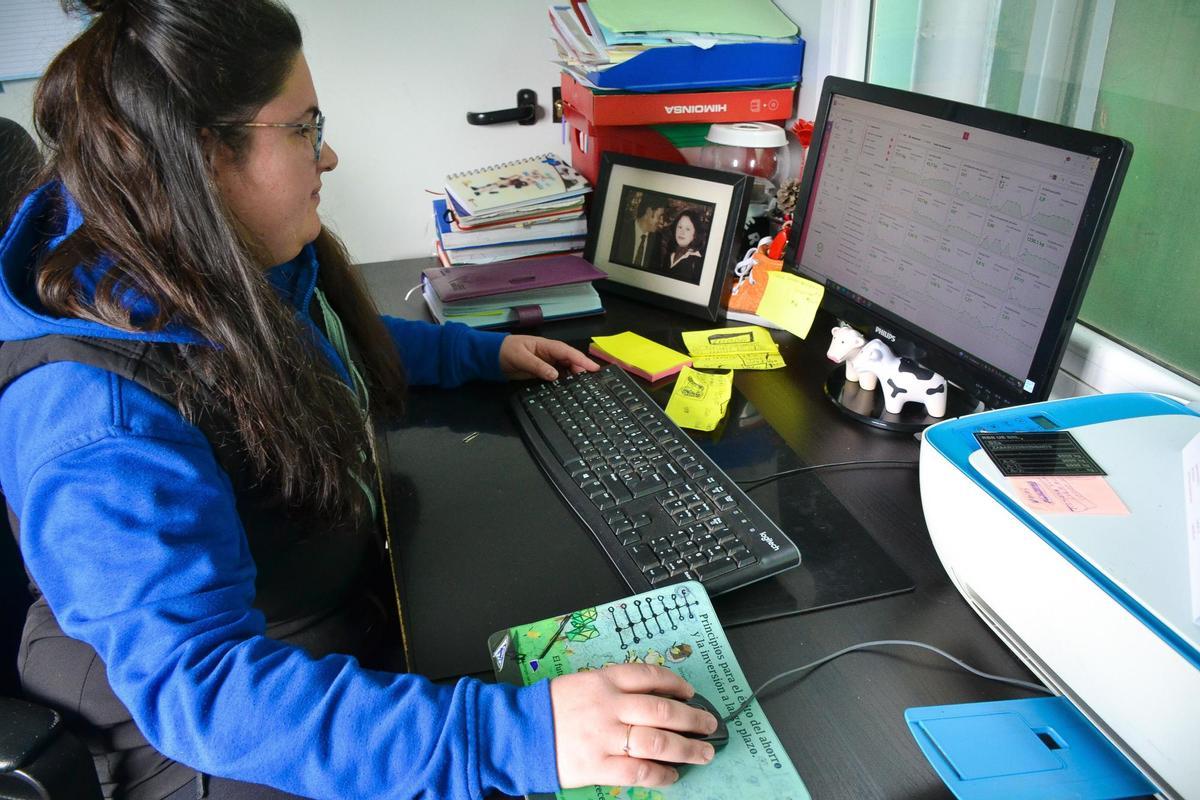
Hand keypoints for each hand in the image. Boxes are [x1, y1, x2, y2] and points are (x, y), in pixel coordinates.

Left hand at [499, 335, 598, 381]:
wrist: (491, 357)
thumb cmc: (505, 351)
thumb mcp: (521, 358)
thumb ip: (538, 366)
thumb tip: (555, 375)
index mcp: (545, 346)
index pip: (567, 352)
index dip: (581, 360)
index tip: (593, 368)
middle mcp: (549, 354)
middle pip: (570, 360)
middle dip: (581, 369)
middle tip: (591, 381)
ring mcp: (546, 363)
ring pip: (565, 368)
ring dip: (574, 376)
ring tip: (584, 386)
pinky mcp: (541, 372)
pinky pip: (557, 376)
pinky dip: (564, 381)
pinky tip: (569, 388)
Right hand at [549, 663, 717, 788]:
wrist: (515, 732)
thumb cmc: (547, 708)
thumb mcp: (580, 683)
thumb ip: (612, 688)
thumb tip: (650, 697)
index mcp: (603, 680)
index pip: (650, 676)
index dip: (676, 684)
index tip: (690, 693)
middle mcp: (609, 706)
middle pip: (663, 710)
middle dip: (693, 718)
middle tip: (709, 724)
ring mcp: (605, 737)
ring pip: (657, 741)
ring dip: (687, 748)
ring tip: (703, 752)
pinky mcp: (598, 766)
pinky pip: (639, 772)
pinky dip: (660, 775)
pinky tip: (672, 776)